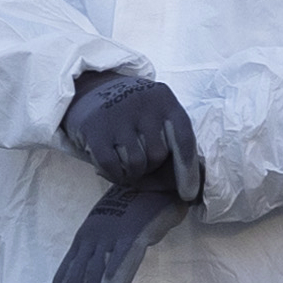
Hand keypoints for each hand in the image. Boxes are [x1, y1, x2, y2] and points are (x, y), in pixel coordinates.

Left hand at [43, 182, 187, 282]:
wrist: (163, 172)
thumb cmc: (138, 206)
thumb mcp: (116, 234)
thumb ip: (107, 258)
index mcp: (88, 238)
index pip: (67, 275)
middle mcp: (96, 237)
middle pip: (79, 279)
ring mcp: (115, 232)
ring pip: (99, 273)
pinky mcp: (138, 228)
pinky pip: (125, 257)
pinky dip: (115, 278)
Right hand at [61, 70, 201, 200]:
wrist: (92, 89)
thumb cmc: (134, 112)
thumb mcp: (156, 112)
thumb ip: (172, 138)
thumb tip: (190, 187)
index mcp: (164, 99)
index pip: (183, 138)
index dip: (188, 169)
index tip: (188, 193)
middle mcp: (143, 103)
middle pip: (158, 154)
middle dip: (152, 165)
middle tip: (143, 160)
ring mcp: (117, 114)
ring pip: (136, 163)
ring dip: (133, 172)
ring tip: (128, 163)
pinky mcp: (95, 128)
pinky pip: (112, 165)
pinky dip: (115, 175)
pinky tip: (115, 170)